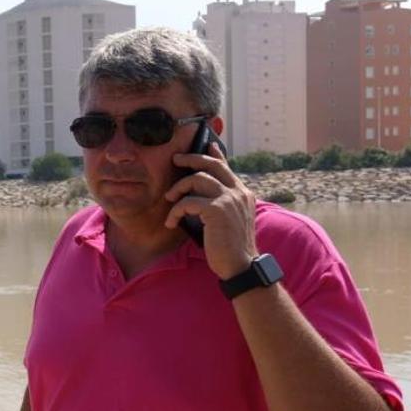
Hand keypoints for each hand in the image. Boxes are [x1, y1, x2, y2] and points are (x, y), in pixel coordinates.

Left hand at [164, 143, 257, 279]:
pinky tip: (171, 223)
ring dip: (178, 189)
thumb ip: (219, 203)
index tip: (206, 145)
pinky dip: (175, 211)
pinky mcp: (217, 210)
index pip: (226, 167)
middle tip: (175, 160)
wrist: (240, 265)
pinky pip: (188, 202)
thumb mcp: (227, 219)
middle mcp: (238, 192)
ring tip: (169, 201)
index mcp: (242, 193)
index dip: (214, 154)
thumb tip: (200, 194)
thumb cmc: (229, 245)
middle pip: (211, 165)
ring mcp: (229, 199)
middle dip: (191, 159)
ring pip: (197, 179)